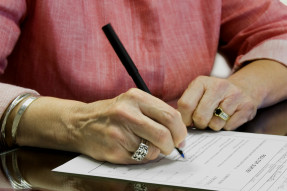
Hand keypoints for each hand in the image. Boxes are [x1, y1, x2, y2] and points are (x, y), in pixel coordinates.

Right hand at [17, 88, 186, 163]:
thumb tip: (178, 130)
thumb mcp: (132, 102)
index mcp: (136, 97)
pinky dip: (141, 157)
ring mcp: (119, 133)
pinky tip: (131, 148)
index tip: (180, 137)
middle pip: (164, 134)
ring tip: (144, 145)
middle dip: (172, 145)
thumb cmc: (111, 113)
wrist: (80, 123)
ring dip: (154, 151)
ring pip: (153, 150)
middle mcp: (127, 113)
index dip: (180, 130)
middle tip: (170, 147)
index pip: (170, 115)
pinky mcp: (114, 150)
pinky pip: (140, 159)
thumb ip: (155, 112)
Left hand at [177, 76, 257, 130]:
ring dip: (213, 125)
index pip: (185, 105)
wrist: (243, 89)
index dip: (185, 118)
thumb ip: (187, 106)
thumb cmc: (213, 96)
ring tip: (216, 116)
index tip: (188, 121)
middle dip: (200, 124)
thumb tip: (180, 125)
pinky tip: (228, 117)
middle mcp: (218, 85)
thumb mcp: (198, 94)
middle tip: (203, 121)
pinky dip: (226, 126)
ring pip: (215, 124)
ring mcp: (234, 95)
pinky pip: (229, 127)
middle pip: (200, 117)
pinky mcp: (247, 106)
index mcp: (201, 82)